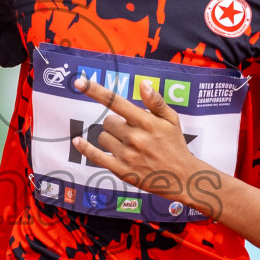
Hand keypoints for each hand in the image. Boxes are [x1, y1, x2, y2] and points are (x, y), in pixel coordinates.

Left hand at [70, 75, 206, 200]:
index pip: (115, 102)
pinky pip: (96, 156)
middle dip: (116, 124)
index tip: (80, 82)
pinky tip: (77, 141)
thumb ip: (156, 102)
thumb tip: (143, 84)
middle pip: (107, 121)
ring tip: (128, 145)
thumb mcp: (172, 120)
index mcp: (146, 122)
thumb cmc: (175, 145)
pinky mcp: (121, 170)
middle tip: (131, 131)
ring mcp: (126, 155)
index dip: (95, 91)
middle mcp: (134, 137)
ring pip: (102, 137)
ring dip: (110, 138)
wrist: (182, 177)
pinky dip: (85, 148)